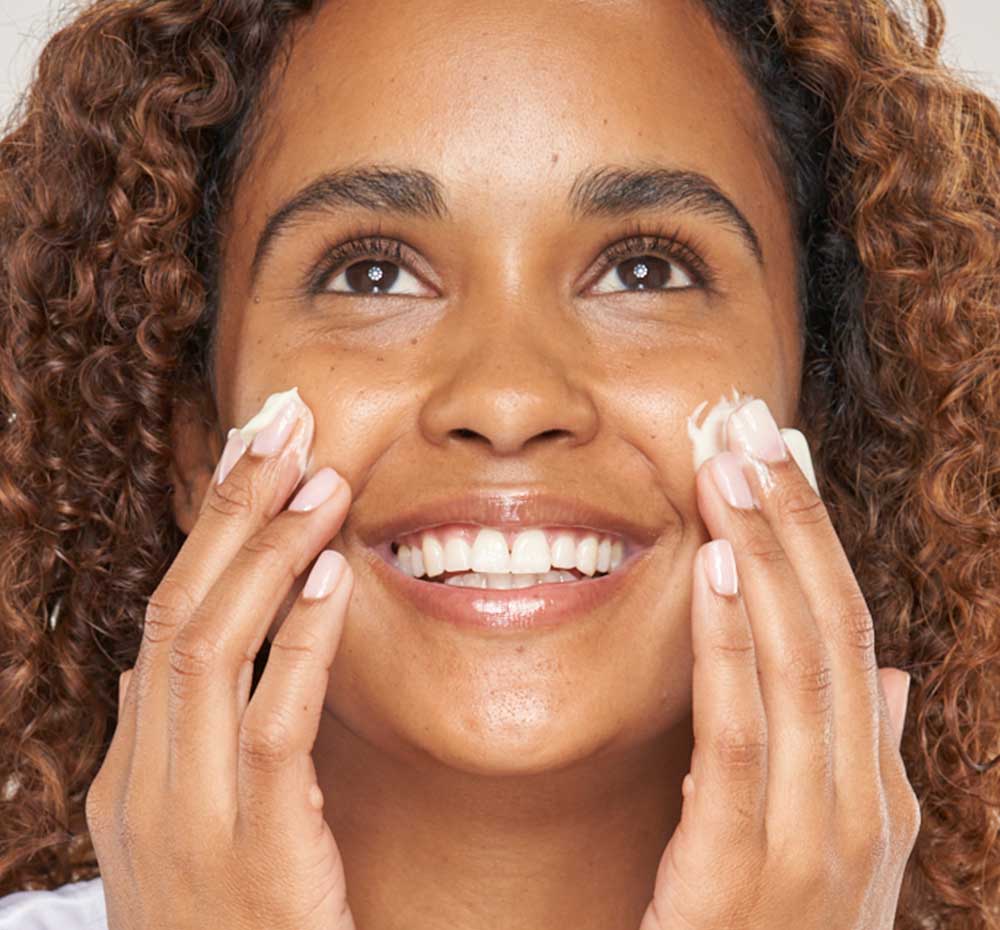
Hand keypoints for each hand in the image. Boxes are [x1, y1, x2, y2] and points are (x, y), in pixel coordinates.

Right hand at [85, 392, 357, 929]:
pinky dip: (299, 641)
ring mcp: (187, 819)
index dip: (210, 529)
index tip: (254, 455)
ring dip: (264, 552)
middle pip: (177, 608)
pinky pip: (271, 722)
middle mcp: (143, 783)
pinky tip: (333, 576)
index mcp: (134, 772)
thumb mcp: (196, 834)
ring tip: (317, 474)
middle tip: (279, 421)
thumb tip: (174, 662)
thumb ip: (183, 748)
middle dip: (226, 507)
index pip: (166, 618)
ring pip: (209, 648)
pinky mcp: (253, 851)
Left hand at [640, 398, 919, 929]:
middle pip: (833, 631)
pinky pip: (741, 733)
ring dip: (766, 555)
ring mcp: (810, 845)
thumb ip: (854, 761)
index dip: (818, 539)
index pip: (851, 634)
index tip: (784, 456)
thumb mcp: (823, 851)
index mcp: (872, 796)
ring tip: (735, 465)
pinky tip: (713, 566)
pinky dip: (731, 642)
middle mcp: (858, 810)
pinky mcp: (737, 872)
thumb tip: (882, 674)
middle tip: (755, 426)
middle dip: (796, 521)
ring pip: (798, 665)